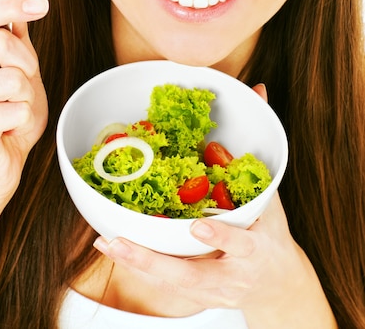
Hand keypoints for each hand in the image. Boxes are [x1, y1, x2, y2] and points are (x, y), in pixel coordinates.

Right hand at [0, 0, 48, 207]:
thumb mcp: (21, 70)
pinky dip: (23, 120)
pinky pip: (15, 110)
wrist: (0, 161)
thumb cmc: (9, 114)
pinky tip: (8, 128)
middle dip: (26, 62)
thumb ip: (18, 41)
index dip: (11, 6)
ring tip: (13, 108)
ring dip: (26, 96)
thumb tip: (21, 7)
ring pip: (11, 79)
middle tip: (23, 80)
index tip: (42, 4)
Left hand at [92, 83, 335, 327]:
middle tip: (121, 240)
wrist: (277, 285)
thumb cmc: (270, 233)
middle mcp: (230, 275)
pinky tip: (109, 245)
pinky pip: (162, 281)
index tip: (198, 224)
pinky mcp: (193, 293)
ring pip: (169, 281)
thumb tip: (259, 89)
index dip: (221, 235)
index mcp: (255, 249)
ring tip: (106, 241)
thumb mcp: (272, 194)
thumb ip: (260, 142)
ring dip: (135, 262)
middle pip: (190, 275)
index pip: (241, 243)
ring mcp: (209, 289)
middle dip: (154, 262)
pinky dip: (135, 264)